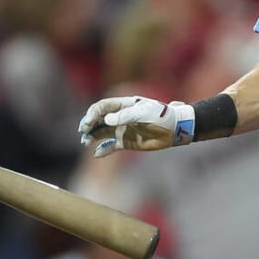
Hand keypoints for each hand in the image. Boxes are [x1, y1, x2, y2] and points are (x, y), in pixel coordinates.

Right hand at [78, 95, 194, 157]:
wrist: (175, 129)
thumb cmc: (161, 117)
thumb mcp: (144, 113)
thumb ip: (125, 116)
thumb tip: (106, 120)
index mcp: (123, 105)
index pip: (102, 107)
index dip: (93, 113)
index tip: (88, 122)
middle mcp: (119, 117)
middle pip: (98, 119)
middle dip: (88, 124)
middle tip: (83, 132)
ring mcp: (122, 129)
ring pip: (101, 132)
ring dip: (92, 136)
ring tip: (86, 142)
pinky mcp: (126, 142)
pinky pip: (110, 146)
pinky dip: (103, 150)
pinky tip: (97, 153)